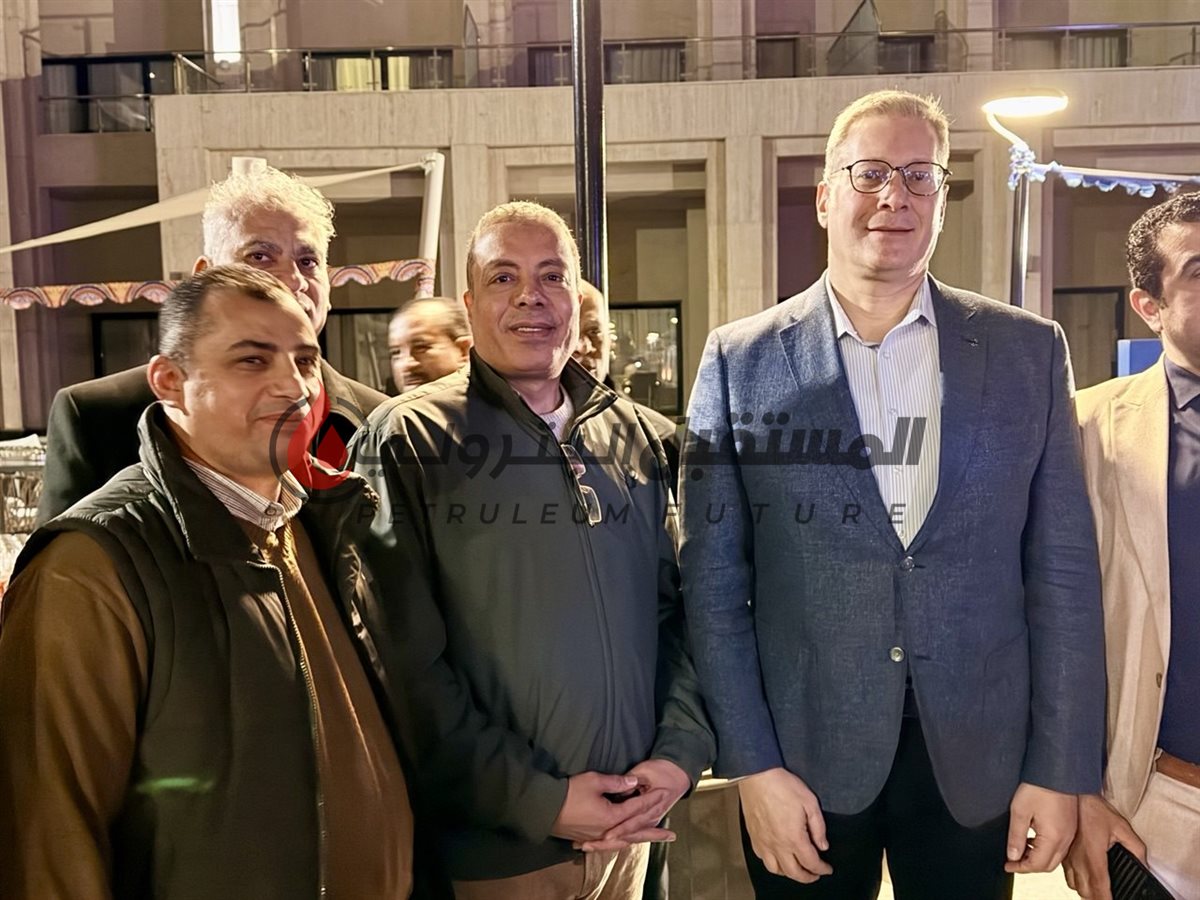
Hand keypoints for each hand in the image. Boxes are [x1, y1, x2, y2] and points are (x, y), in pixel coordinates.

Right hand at [550, 771, 670, 845]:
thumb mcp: (593, 781)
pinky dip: (623, 843)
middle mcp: (607, 832)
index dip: (651, 800)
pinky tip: (626, 842)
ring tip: (654, 840)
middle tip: (672, 836)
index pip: (636, 808)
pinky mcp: (588, 839)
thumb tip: (634, 782)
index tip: (664, 793)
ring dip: (641, 839)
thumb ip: (616, 782)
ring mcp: (597, 837)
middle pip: (636, 832)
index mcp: (611, 818)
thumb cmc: (569, 792)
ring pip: (624, 841)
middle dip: (655, 833)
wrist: (544, 808)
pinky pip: (611, 844)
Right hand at [739, 767, 831, 883]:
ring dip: (789, 873)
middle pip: (794, 873)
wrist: (757, 775)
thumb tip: (822, 845)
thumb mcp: (810, 802)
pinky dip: (773, 864)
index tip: (827, 869)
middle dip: (807, 877)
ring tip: (796, 869)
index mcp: (794, 837)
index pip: (811, 862)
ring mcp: (763, 842)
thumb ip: (818, 827)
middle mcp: (777, 844)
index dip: (822, 869)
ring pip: (776, 870)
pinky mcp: (754, 837)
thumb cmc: (782, 785)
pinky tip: (778, 858)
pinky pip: (762, 859)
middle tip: (815, 874)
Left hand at [1004, 783, 1077, 872]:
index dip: (1021, 868)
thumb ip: (1016, 836)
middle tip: (1013, 861)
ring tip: (1021, 850)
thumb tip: (1012, 855)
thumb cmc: (1038, 786)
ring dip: (1039, 858)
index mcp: (1054, 838)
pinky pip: (1060, 846)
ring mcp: (1070, 832)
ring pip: (1056, 856)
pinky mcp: (1071, 825)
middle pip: (1048, 865)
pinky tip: (1034, 839)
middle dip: (1030, 866)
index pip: (1037, 864)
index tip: (1008, 865)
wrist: (1056, 769)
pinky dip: (1047, 849)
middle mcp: (1066, 838)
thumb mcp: (1019, 811)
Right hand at [1063, 794, 1146, 899]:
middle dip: (1098, 898)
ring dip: (1087, 892)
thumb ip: (1137, 849)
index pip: (1100, 887)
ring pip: (1075, 887)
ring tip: (1099, 891)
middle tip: (1109, 896)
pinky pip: (1068, 877)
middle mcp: (1077, 859)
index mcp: (1093, 855)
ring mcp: (1068, 858)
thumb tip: (1144, 865)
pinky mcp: (1063, 855)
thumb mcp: (1122, 827)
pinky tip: (1086, 879)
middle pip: (1086, 893)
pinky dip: (1078, 883)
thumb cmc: (1095, 808)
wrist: (1073, 795)